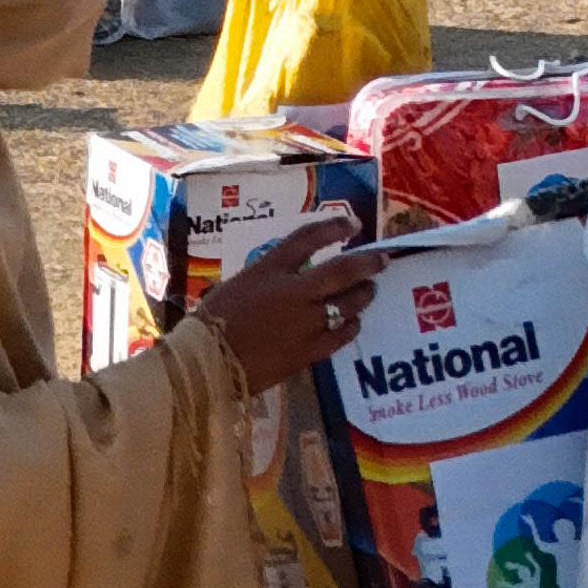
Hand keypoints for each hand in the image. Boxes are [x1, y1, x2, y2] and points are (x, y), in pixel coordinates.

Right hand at [203, 225, 373, 377]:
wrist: (207, 363)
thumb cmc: (213, 320)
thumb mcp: (238, 284)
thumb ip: (269, 277)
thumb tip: (293, 277)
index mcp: (269, 268)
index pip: (307, 238)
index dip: (334, 227)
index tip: (352, 224)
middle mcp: (293, 291)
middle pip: (342, 270)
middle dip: (367, 263)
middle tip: (381, 259)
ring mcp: (305, 322)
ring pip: (347, 303)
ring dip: (363, 294)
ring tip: (369, 290)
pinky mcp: (308, 351)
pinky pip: (341, 335)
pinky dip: (351, 326)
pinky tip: (354, 322)